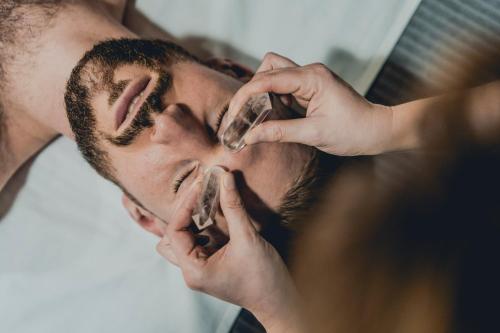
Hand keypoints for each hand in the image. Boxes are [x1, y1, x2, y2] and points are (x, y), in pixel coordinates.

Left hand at [156, 171, 301, 332]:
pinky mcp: (212, 264)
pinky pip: (200, 240)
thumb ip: (233, 207)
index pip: (174, 231)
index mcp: (194, 269)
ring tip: (209, 200)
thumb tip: (224, 177)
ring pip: (185, 237)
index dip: (185, 205)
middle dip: (186, 211)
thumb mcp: (247, 238)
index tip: (200, 185)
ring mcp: (201, 268)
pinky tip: (219, 214)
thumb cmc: (263, 277)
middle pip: (174, 234)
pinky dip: (205, 226)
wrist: (279, 300)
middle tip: (202, 190)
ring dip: (194, 219)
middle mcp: (192, 271)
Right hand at [228, 52, 393, 155]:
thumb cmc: (353, 132)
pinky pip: (284, 84)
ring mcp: (311, 77)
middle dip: (252, 90)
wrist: (377, 130)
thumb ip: (280, 132)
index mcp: (312, 78)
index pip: (268, 79)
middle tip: (243, 115)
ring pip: (274, 72)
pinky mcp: (312, 86)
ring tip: (256, 115)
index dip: (246, 95)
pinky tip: (272, 114)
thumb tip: (250, 136)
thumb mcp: (314, 135)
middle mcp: (310, 71)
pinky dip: (273, 96)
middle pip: (268, 67)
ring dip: (262, 91)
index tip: (233, 114)